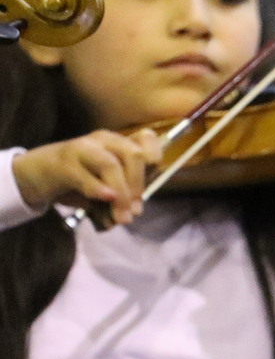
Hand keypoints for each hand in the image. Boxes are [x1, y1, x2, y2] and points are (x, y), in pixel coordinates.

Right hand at [11, 128, 158, 225]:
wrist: (37, 175)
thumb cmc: (79, 180)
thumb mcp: (108, 187)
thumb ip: (124, 195)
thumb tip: (134, 212)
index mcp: (119, 142)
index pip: (147, 142)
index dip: (153, 167)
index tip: (145, 192)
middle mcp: (104, 139)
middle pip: (133, 155)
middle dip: (138, 185)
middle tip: (134, 212)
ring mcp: (82, 148)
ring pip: (110, 165)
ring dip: (120, 195)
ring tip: (121, 218)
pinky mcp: (63, 163)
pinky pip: (84, 175)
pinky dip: (98, 189)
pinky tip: (105, 198)